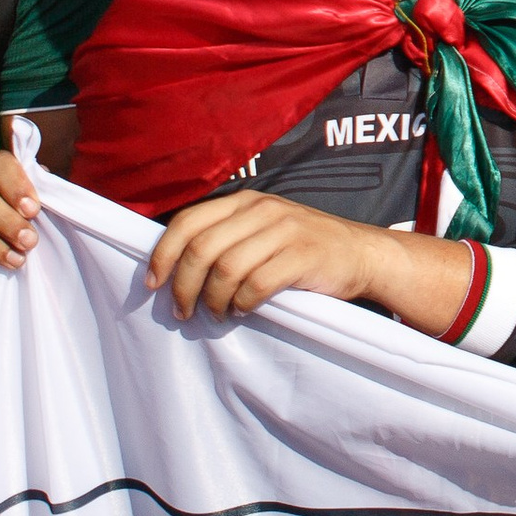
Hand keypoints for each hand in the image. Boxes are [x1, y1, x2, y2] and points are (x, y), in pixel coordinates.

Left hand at [146, 191, 399, 320]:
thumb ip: (227, 237)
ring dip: (211, 301)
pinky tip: (243, 311)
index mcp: (245, 201)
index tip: (153, 284)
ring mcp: (285, 230)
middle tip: (183, 312)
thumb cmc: (304, 248)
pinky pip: (256, 285)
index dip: (162, 255)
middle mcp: (262, 209)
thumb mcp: (264, 229)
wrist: (362, 253)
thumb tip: (173, 268)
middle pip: (200, 249)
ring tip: (216, 315)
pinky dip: (242, 305)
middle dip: (182, 287)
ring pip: (225, 270)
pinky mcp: (303, 255)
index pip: (187, 222)